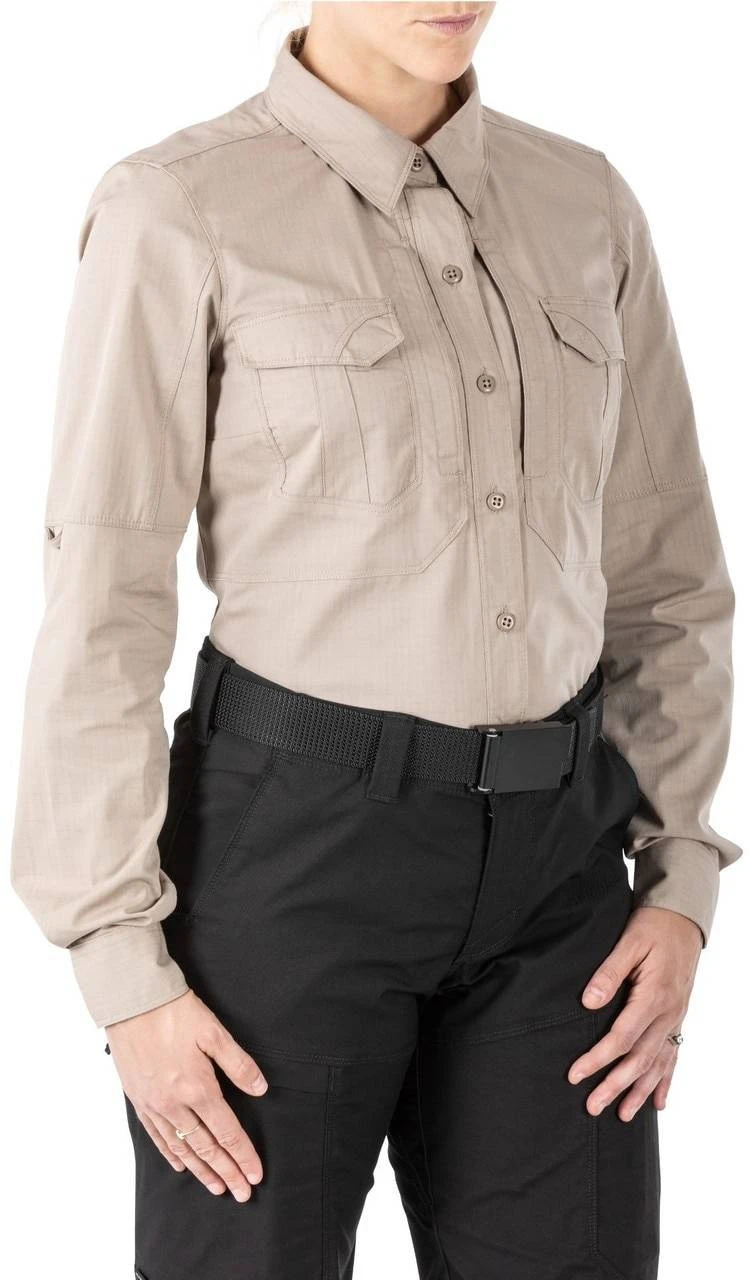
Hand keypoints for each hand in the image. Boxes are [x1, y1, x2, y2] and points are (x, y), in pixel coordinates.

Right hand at [106, 989, 266, 1200]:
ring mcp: (153, 1103)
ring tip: (217, 1187)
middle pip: (206, 1147)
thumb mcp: (214, 1032)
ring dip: (201, 1170)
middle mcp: (174, 1103)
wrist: (131, 1000)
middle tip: (242, 1193)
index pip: (227, 1132)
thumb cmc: (174, 1012)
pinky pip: (156, 1136)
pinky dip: (171, 1154)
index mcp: (197, 1088)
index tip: (255, 1175)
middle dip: (226, 1171)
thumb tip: (261, 1089)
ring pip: (181, 1147)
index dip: (243, 1156)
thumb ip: (239, 1064)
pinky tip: (181, 1165)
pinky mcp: (138, 1098)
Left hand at [568, 906, 701, 1119]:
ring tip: (623, 1115)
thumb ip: (608, 973)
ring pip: (657, 1063)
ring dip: (639, 1091)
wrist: (683, 919)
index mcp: (653, 997)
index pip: (621, 1038)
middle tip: (592, 1106)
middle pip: (639, 1059)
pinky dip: (665, 1081)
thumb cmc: (653, 927)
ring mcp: (675, 1018)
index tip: (575, 1075)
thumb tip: (588, 1002)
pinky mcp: (677, 1017)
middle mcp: (668, 1013)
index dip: (597, 1059)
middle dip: (615, 1086)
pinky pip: (673, 1055)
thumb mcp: (628, 942)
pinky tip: (659, 1102)